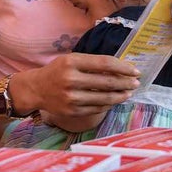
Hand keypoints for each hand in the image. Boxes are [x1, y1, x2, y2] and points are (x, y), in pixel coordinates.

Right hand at [11, 53, 139, 117]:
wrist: (36, 89)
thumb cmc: (57, 71)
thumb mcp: (71, 60)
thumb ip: (93, 63)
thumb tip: (121, 68)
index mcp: (71, 62)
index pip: (104, 63)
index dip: (123, 67)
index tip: (134, 70)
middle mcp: (71, 79)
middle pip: (107, 82)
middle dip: (125, 83)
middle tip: (136, 82)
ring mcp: (71, 98)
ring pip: (104, 98)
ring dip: (120, 96)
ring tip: (128, 93)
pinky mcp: (72, 111)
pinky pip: (97, 109)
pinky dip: (108, 105)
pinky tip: (114, 100)